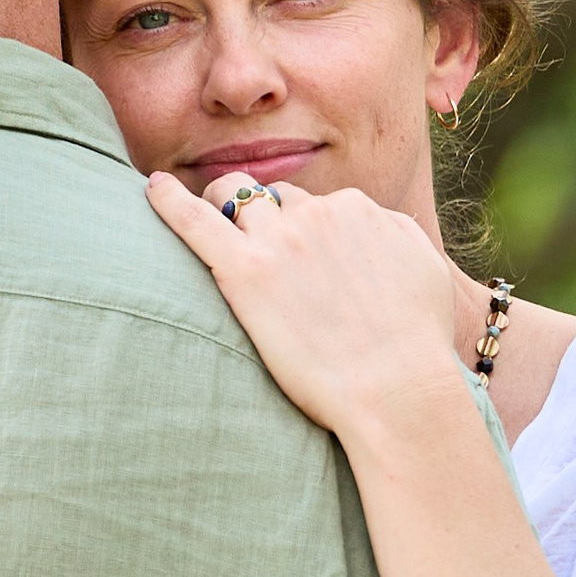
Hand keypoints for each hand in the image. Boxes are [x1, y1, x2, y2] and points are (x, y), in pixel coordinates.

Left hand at [146, 172, 476, 443]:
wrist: (397, 387)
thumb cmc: (416, 343)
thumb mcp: (423, 268)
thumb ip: (395, 235)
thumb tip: (374, 225)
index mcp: (357, 209)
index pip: (317, 204)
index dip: (304, 232)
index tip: (298, 260)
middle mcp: (317, 213)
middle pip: (273, 199)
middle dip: (261, 214)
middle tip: (251, 246)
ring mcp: (278, 240)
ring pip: (234, 199)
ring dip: (222, 210)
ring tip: (207, 228)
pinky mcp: (244, 271)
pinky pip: (193, 220)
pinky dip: (167, 201)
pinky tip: (151, 189)